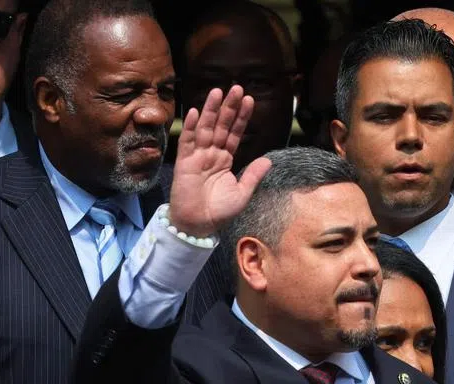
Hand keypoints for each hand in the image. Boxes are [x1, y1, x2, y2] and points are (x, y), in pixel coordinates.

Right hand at [168, 85, 271, 237]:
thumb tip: (268, 159)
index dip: (242, 117)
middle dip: (228, 107)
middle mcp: (211, 154)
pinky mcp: (185, 163)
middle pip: (221, 125)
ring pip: (205, 128)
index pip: (234, 133)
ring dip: (210, 110)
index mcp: (225, 159)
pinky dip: (191, 127)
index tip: (250, 100)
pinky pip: (187, 142)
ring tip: (217, 91)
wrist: (198, 226)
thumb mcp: (242, 194)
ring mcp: (197, 156)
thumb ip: (253, 175)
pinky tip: (195, 112)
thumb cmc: (219, 212)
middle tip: (237, 87)